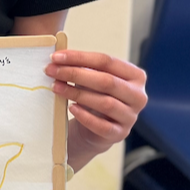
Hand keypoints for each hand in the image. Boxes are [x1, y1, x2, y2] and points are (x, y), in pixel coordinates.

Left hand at [45, 49, 147, 168]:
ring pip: (105, 103)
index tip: (55, 56)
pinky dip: (85, 116)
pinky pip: (103, 126)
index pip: (107, 61)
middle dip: (75, 74)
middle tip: (51, 71)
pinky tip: (71, 108)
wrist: (94, 129)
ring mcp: (131, 116)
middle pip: (107, 81)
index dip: (80, 57)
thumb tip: (57, 58)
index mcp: (135, 75)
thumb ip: (81, 67)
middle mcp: (138, 95)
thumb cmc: (94, 96)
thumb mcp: (91, 79)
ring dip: (77, 93)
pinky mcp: (120, 133)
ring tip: (56, 87)